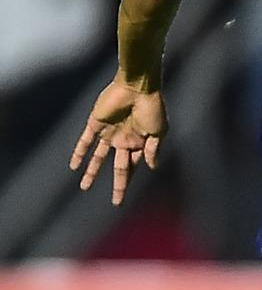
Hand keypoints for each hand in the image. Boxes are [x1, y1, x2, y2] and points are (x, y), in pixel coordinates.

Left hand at [69, 79, 167, 205]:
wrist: (137, 87)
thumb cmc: (152, 107)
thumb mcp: (159, 131)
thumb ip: (153, 149)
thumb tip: (152, 166)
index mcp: (139, 142)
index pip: (134, 166)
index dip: (129, 181)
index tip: (124, 197)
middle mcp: (123, 140)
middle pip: (119, 167)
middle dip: (119, 185)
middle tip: (116, 201)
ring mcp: (108, 133)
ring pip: (98, 157)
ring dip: (92, 172)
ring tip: (85, 187)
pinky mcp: (95, 124)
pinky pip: (85, 142)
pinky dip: (79, 153)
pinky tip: (73, 166)